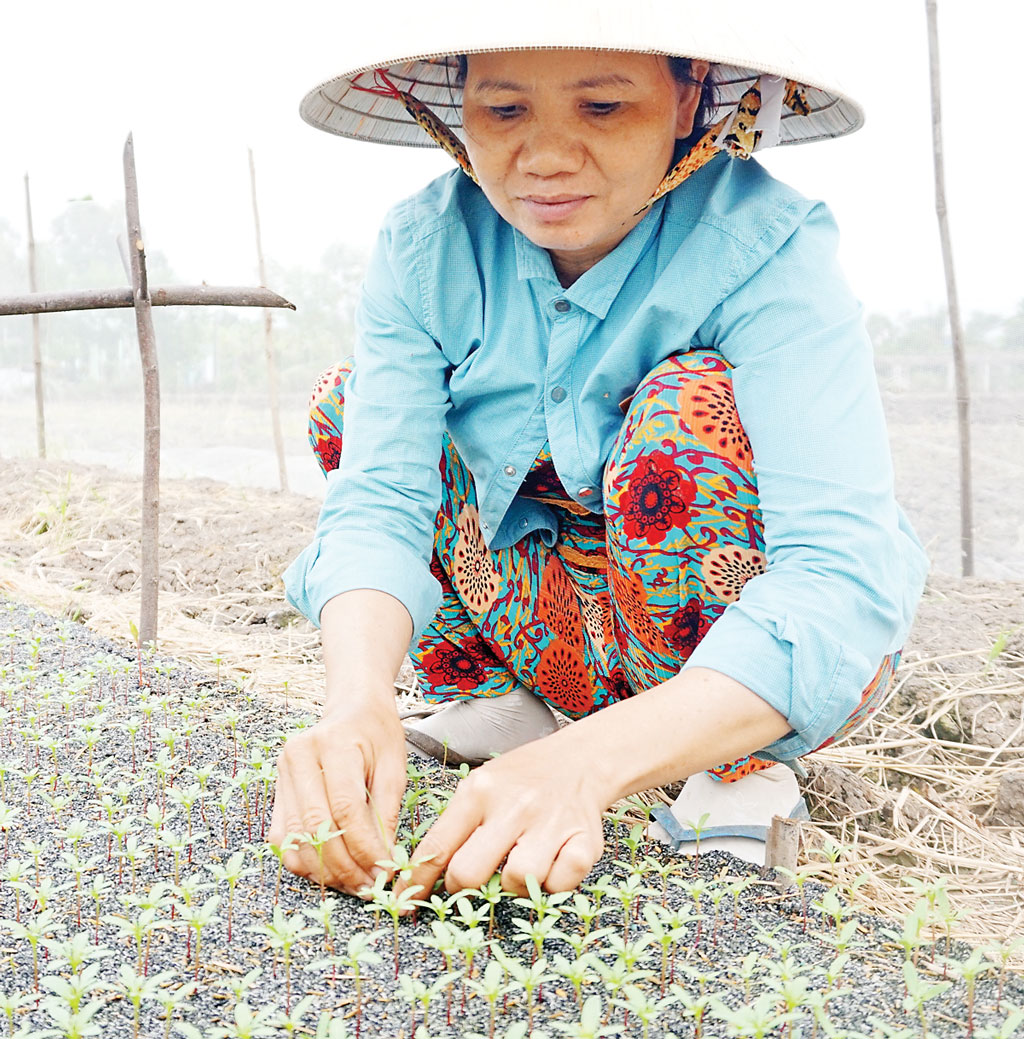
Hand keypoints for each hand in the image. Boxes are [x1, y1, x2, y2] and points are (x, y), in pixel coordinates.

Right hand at [268, 692, 406, 895]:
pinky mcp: (276, 792)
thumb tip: (383, 862)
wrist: (352, 710)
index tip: (385, 871)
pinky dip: (306, 862)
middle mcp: (298, 758)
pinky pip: (284, 839)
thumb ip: (386, 812)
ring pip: (295, 839)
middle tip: (370, 887)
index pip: (345, 808)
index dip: (364, 847)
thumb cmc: (377, 735)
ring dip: (324, 871)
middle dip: (345, 866)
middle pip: (316, 828)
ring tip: (354, 884)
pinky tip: (332, 870)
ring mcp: (281, 775)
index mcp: (332, 744)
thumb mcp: (394, 766)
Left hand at [399, 733, 605, 898]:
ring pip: (515, 882)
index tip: (405, 904)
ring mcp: (550, 824)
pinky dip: (553, 884)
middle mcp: (513, 807)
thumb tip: (419, 874)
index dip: (417, 882)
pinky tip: (551, 862)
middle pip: (468, 873)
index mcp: (480, 791)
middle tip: (473, 880)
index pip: (437, 847)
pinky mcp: (584, 842)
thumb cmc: (522, 779)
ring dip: (513, 885)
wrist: (579, 760)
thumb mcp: (481, 785)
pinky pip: (559, 886)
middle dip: (463, 887)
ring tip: (518, 863)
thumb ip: (455, 825)